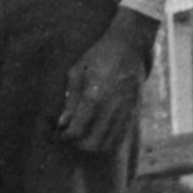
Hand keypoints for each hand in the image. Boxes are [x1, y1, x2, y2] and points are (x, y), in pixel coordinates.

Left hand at [55, 11, 154, 154]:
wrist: (128, 47)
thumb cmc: (99, 56)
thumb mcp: (77, 72)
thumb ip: (70, 101)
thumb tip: (62, 124)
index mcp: (94, 96)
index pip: (76, 130)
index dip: (64, 137)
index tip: (59, 133)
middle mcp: (110, 107)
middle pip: (93, 144)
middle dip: (78, 144)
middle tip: (70, 136)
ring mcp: (124, 111)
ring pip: (108, 145)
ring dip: (93, 145)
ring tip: (84, 135)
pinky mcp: (133, 111)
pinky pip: (120, 137)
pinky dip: (107, 141)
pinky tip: (99, 132)